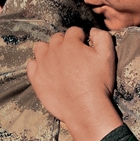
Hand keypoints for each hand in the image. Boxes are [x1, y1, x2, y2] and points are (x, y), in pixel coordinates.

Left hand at [27, 26, 122, 140]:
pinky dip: (38, 65)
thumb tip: (93, 31)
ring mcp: (43, 64)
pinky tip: (47, 72)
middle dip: (65, 43)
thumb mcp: (108, 57)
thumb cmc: (98, 83)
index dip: (80, 38)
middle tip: (73, 57)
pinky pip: (31, 65)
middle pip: (57, 38)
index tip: (84, 47)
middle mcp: (54, 50)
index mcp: (71, 43)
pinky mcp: (36, 78)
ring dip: (49, 51)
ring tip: (57, 61)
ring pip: (41, 48)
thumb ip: (102, 37)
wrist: (86, 109)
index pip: (73, 31)